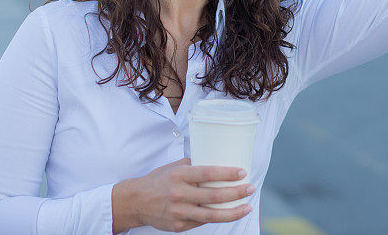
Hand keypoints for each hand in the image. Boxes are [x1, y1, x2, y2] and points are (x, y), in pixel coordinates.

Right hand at [112, 158, 253, 232]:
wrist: (136, 202)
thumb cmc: (158, 180)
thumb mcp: (173, 167)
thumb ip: (193, 166)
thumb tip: (217, 160)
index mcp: (179, 176)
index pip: (207, 173)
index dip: (227, 173)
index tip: (242, 172)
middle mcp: (179, 194)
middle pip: (213, 196)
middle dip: (236, 193)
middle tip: (250, 188)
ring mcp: (179, 212)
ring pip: (211, 215)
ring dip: (233, 212)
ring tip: (247, 207)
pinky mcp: (179, 227)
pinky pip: (202, 223)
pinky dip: (217, 218)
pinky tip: (229, 213)